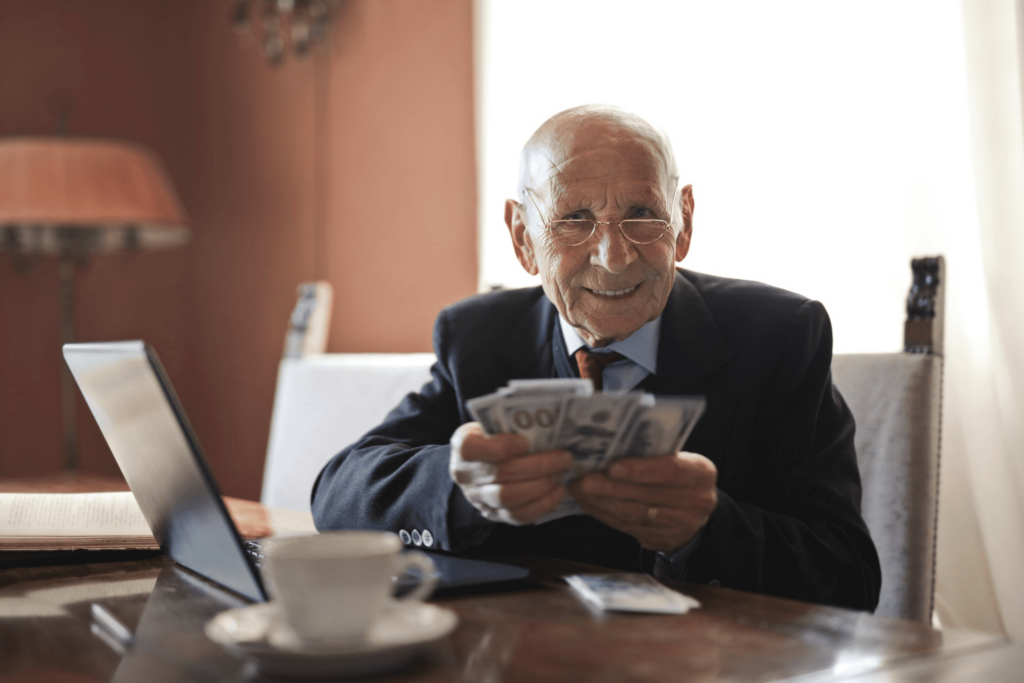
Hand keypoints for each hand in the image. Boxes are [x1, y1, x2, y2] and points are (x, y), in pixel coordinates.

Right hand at [449, 422, 571, 524]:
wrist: (477, 466)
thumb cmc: (491, 438)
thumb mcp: (491, 424)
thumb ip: (509, 424)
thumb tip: (544, 421)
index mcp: (462, 446)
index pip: (472, 448)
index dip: (502, 446)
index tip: (526, 441)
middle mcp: (466, 475)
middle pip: (501, 473)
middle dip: (538, 465)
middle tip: (563, 457)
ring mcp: (479, 498)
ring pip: (510, 497)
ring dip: (542, 484)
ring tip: (561, 472)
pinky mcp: (495, 515)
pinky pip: (519, 516)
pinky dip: (543, 503)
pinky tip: (559, 490)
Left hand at [569, 451, 716, 552]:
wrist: (693, 511)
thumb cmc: (678, 474)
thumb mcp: (678, 458)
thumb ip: (654, 452)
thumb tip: (609, 443)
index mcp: (700, 472)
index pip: (670, 470)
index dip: (640, 470)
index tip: (613, 467)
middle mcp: (696, 501)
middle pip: (646, 495)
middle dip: (611, 487)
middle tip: (584, 480)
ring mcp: (679, 525)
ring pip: (633, 514)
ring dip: (601, 502)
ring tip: (579, 489)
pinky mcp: (661, 540)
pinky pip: (626, 526)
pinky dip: (603, 513)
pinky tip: (587, 502)